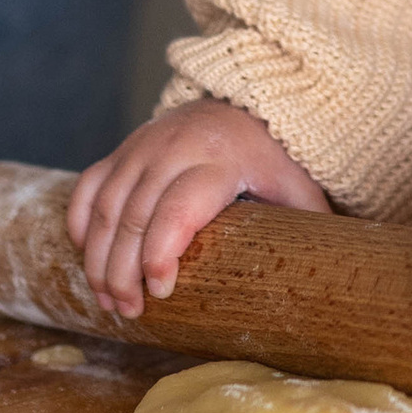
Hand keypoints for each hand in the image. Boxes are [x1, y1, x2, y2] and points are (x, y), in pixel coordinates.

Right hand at [67, 97, 327, 317]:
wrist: (246, 101)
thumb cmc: (274, 158)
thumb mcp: (297, 187)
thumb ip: (308, 228)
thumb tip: (330, 281)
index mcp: (220, 159)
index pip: (179, 209)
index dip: (161, 254)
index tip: (160, 292)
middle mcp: (174, 148)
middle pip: (134, 215)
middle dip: (123, 271)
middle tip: (128, 311)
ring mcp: (143, 146)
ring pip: (105, 206)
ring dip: (98, 258)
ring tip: (107, 300)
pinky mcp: (123, 148)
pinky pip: (89, 186)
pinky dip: (81, 224)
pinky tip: (87, 257)